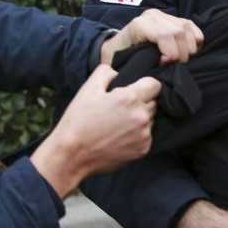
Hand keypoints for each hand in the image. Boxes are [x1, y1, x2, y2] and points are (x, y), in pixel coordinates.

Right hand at [31, 64, 160, 196]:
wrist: (72, 155)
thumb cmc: (78, 121)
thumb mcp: (88, 88)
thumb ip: (107, 72)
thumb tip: (118, 72)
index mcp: (130, 98)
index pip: (155, 85)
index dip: (145, 85)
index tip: (134, 90)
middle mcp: (141, 116)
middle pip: (153, 102)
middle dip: (141, 102)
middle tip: (120, 109)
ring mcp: (144, 134)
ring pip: (150, 119)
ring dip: (140, 119)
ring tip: (118, 124)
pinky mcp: (143, 150)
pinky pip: (147, 136)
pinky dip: (137, 135)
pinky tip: (120, 137)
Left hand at [101, 9, 203, 65]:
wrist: (116, 47)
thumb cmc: (117, 57)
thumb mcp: (116, 63)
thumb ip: (132, 68)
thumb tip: (148, 78)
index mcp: (139, 25)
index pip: (165, 35)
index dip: (170, 53)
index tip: (164, 64)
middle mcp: (152, 16)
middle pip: (179, 32)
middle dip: (181, 54)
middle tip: (174, 66)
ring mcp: (164, 15)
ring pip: (187, 29)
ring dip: (189, 48)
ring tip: (180, 61)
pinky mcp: (174, 19)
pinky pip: (192, 27)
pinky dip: (195, 41)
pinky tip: (188, 52)